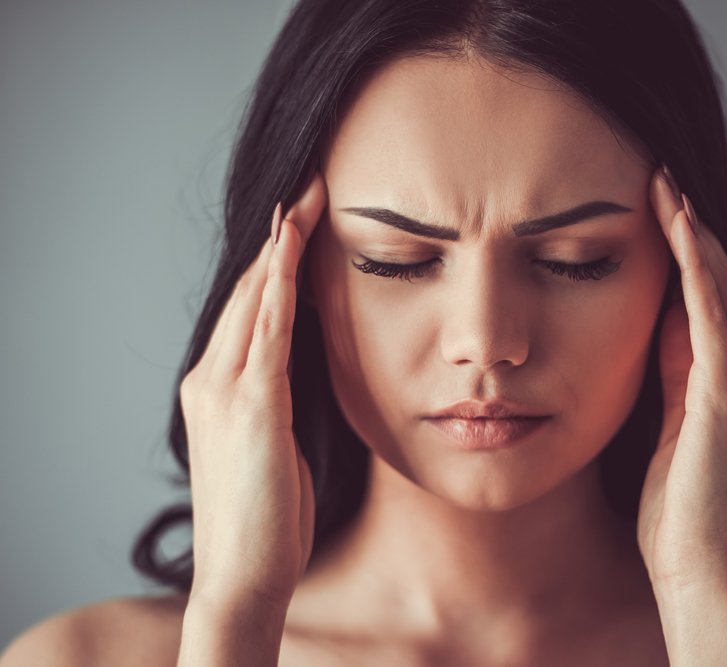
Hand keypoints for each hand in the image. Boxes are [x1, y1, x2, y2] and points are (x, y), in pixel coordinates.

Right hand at [179, 173, 327, 608]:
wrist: (244, 572)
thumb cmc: (267, 515)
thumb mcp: (273, 445)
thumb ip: (278, 400)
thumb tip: (301, 367)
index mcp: (215, 387)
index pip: (249, 307)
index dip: (273, 258)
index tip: (300, 217)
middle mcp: (210, 377)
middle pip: (249, 288)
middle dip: (279, 235)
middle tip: (309, 186)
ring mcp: (225, 389)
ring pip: (255, 297)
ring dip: (282, 243)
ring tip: (307, 196)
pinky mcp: (250, 405)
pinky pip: (268, 329)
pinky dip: (280, 284)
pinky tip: (293, 247)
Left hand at [637, 168, 726, 590]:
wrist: (699, 570)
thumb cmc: (679, 513)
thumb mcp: (672, 430)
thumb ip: (674, 377)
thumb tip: (658, 328)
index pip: (716, 308)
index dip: (691, 259)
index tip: (661, 217)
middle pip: (723, 288)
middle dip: (692, 234)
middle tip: (661, 182)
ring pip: (721, 291)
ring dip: (693, 237)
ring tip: (664, 188)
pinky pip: (711, 317)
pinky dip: (696, 270)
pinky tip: (678, 228)